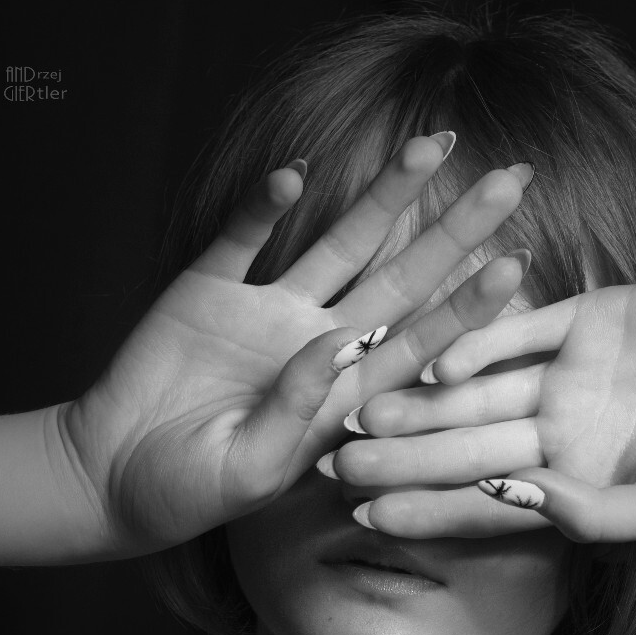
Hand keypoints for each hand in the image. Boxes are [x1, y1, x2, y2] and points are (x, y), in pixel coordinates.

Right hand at [56, 137, 532, 555]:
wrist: (118, 474)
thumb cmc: (191, 489)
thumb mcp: (249, 470)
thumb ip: (294, 413)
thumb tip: (330, 342)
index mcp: (341, 395)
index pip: (420, 344)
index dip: (468, 307)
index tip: (517, 264)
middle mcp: (318, 343)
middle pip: (401, 280)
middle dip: (453, 233)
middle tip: (511, 180)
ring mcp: (266, 311)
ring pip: (338, 244)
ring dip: (382, 197)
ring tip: (432, 146)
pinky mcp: (207, 290)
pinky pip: (239, 240)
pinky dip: (260, 210)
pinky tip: (293, 178)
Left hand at [327, 282, 635, 540]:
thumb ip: (592, 519)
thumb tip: (513, 503)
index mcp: (567, 480)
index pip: (480, 501)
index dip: (423, 511)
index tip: (362, 522)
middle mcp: (555, 428)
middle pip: (462, 443)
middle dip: (400, 457)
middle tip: (331, 468)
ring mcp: (564, 372)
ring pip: (476, 386)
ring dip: (422, 398)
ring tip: (360, 413)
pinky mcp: (583, 316)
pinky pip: (520, 328)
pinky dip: (480, 338)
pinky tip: (435, 359)